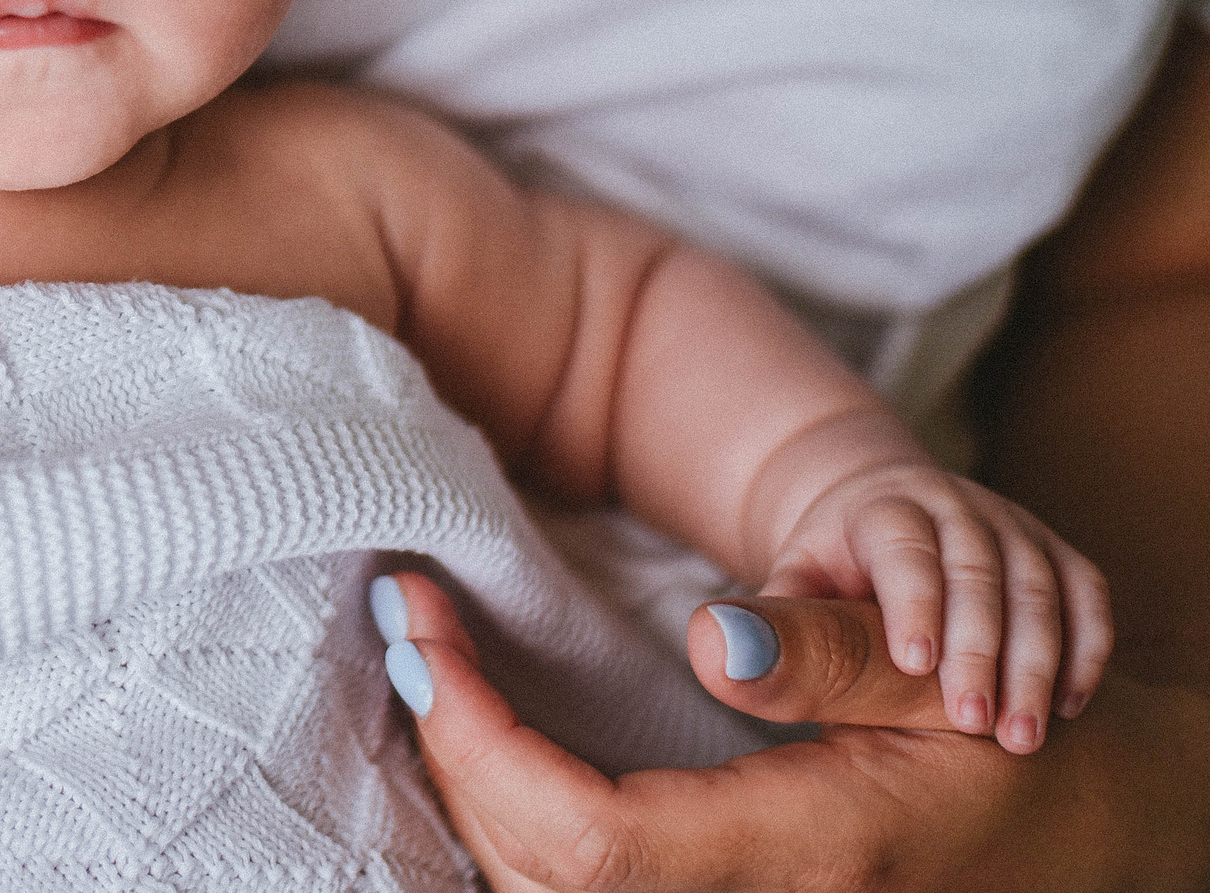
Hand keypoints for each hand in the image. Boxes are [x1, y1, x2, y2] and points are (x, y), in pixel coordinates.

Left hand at [374, 571, 1209, 891]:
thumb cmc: (1008, 753)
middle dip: (448, 740)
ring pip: (535, 889)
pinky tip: (480, 729)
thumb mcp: (940, 681)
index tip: (422, 622)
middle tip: (407, 613)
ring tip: (429, 657)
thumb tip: (709, 634)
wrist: (1071, 843)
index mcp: (802, 853)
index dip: (478, 739)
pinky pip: (571, 883)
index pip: (587, 840)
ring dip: (464, 776)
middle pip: (534, 869)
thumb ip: (832, 656)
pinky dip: (505, 811)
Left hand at [764, 457, 1111, 750]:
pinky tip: (1067, 706)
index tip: (914, 666)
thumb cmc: (832, 566)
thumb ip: (771, 615)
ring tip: (1022, 736)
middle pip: (979, 570)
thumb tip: (722, 650)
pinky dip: (1085, 648)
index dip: (913, 601)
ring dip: (1037, 662)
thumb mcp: (793, 579)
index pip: (904, 546)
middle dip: (980, 649)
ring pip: (1039, 585)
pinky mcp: (1055, 550)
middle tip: (973, 725)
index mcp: (883, 505)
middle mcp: (956, 505)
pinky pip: (1086, 593)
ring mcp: (1013, 524)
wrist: (879, 511)